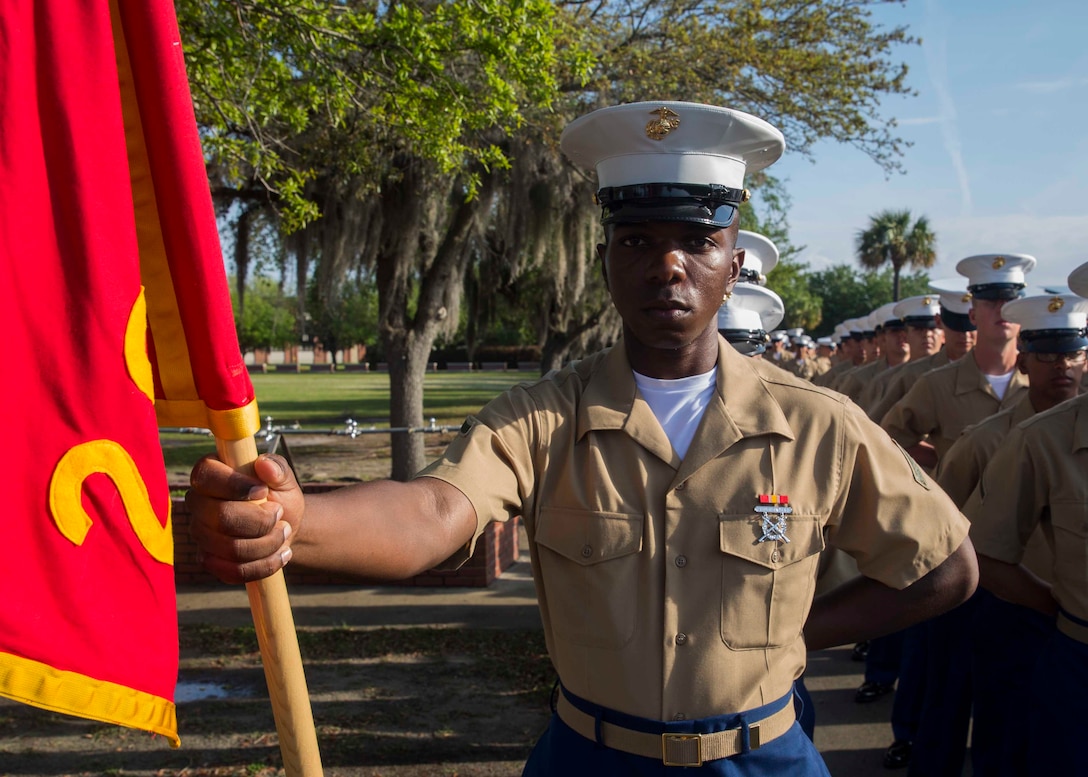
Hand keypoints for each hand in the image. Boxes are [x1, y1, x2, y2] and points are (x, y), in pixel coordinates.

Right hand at [186, 454, 303, 584]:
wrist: (283, 527)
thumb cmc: (279, 497)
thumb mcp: (284, 479)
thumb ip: (277, 468)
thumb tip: (264, 464)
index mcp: (210, 474)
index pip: (206, 476)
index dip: (235, 485)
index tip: (263, 491)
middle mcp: (198, 503)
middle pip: (220, 518)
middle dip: (261, 521)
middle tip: (279, 514)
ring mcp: (200, 534)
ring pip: (231, 548)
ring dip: (268, 543)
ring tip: (284, 531)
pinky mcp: (209, 560)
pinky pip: (234, 571)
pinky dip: (264, 564)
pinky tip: (280, 553)